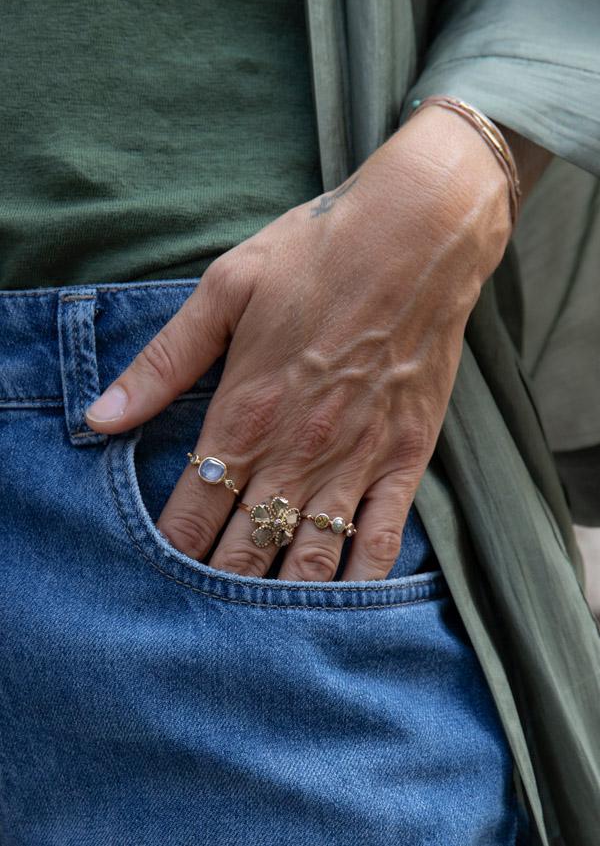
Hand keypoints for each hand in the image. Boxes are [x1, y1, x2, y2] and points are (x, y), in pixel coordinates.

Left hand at [85, 105, 511, 581]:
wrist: (416, 235)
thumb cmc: (316, 254)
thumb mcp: (225, 289)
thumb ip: (163, 362)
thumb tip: (101, 419)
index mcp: (245, 410)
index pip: (193, 508)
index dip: (171, 549)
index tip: (156, 579)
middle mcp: (298, 450)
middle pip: (246, 545)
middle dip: (218, 585)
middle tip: (199, 620)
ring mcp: (356, 459)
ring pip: (310, 555)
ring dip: (282, 597)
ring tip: (260, 634)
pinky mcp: (405, 456)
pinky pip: (382, 537)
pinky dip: (361, 580)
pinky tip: (342, 607)